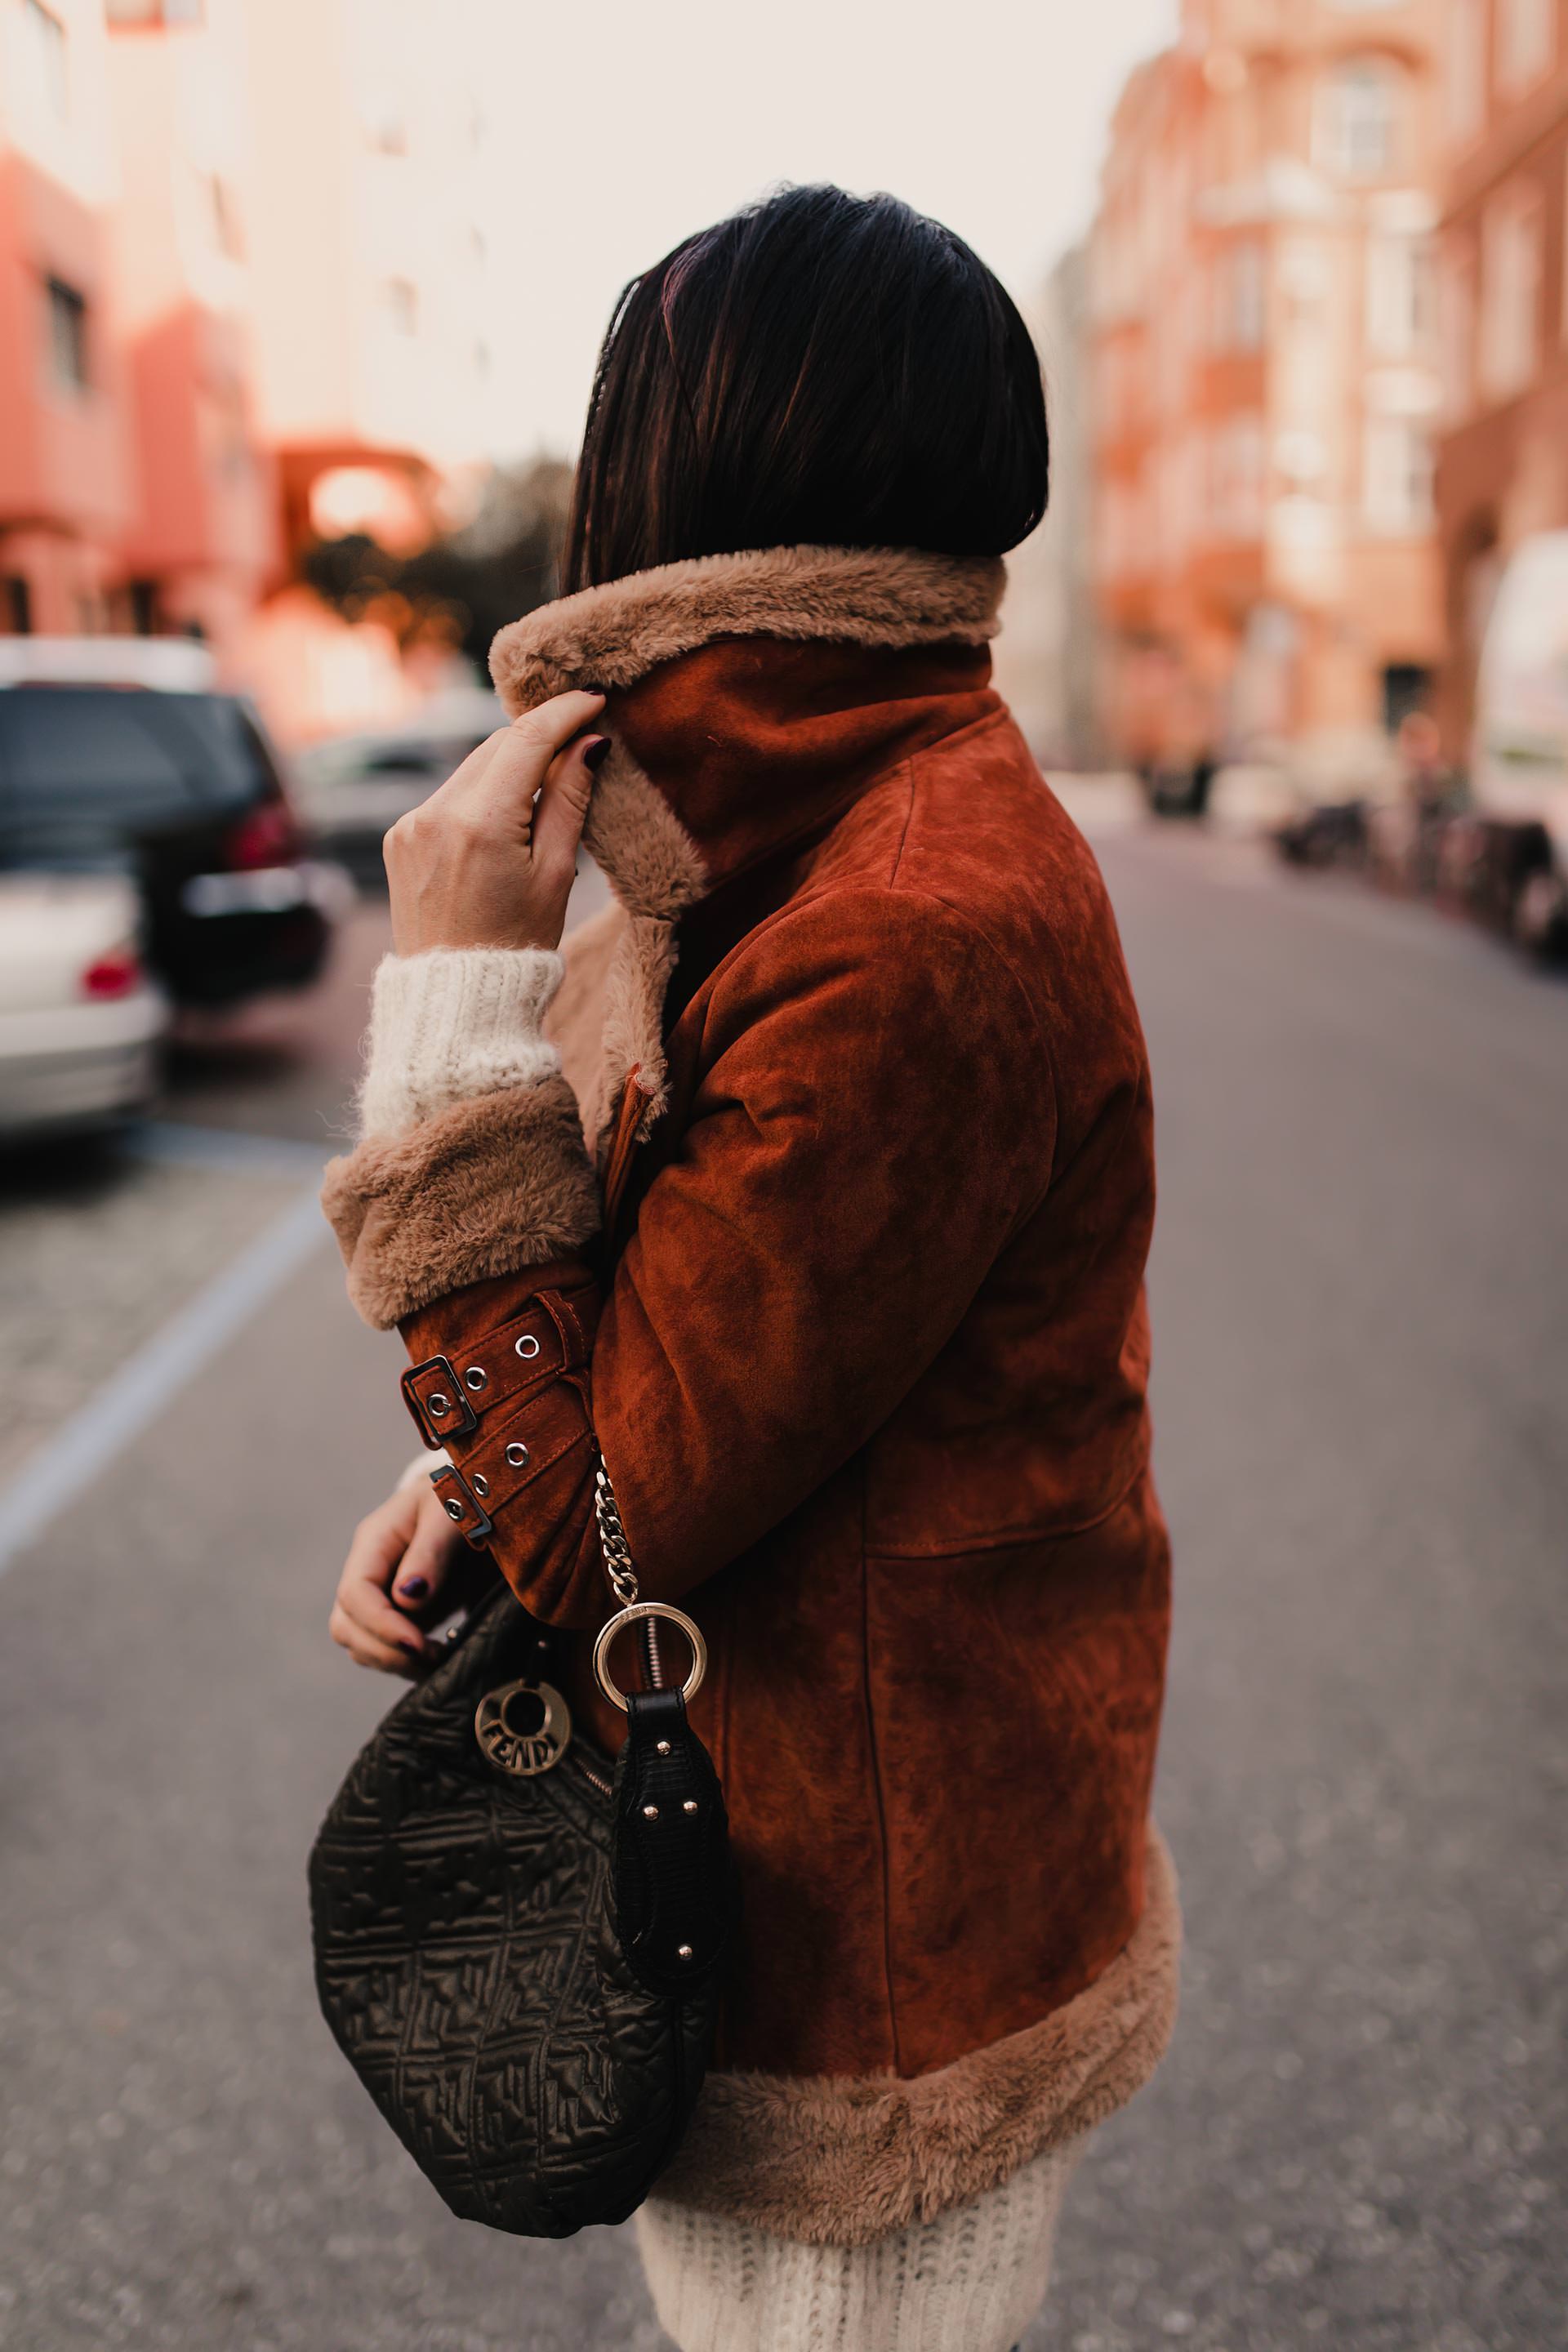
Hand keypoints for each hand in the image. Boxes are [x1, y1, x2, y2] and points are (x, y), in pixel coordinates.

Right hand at [329, 1479, 466, 1675]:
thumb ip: (431, 1552)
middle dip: (384, 1651)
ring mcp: (381, 1595)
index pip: (355, 1593)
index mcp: (376, 1540)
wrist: (477, 1501)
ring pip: (360, 1644)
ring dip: (394, 1663)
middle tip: (433, 1658)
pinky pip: (385, 1649)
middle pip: (346, 1626)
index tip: (420, 1646)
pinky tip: (439, 1659)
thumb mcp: (453, 1513)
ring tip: (438, 1660)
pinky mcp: (401, 1614)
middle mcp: (369, 1570)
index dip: (381, 1626)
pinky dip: (407, 1663)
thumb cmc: (464, 1497)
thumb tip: (407, 1598)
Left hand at [384, 689, 607, 954]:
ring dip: (510, 768)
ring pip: (471, 769)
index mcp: (481, 823)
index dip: (563, 713)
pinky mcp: (399, 837)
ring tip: (547, 788)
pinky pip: (448, 797)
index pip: (526, 740)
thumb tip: (588, 744)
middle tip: (581, 737)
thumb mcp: (556, 874)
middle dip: (538, 738)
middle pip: (496, 747)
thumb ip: (569, 801)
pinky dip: (480, 795)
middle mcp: (436, 814)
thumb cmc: (517, 944)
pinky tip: (504, 821)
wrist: (456, 998)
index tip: (594, 698)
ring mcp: (410, 824)